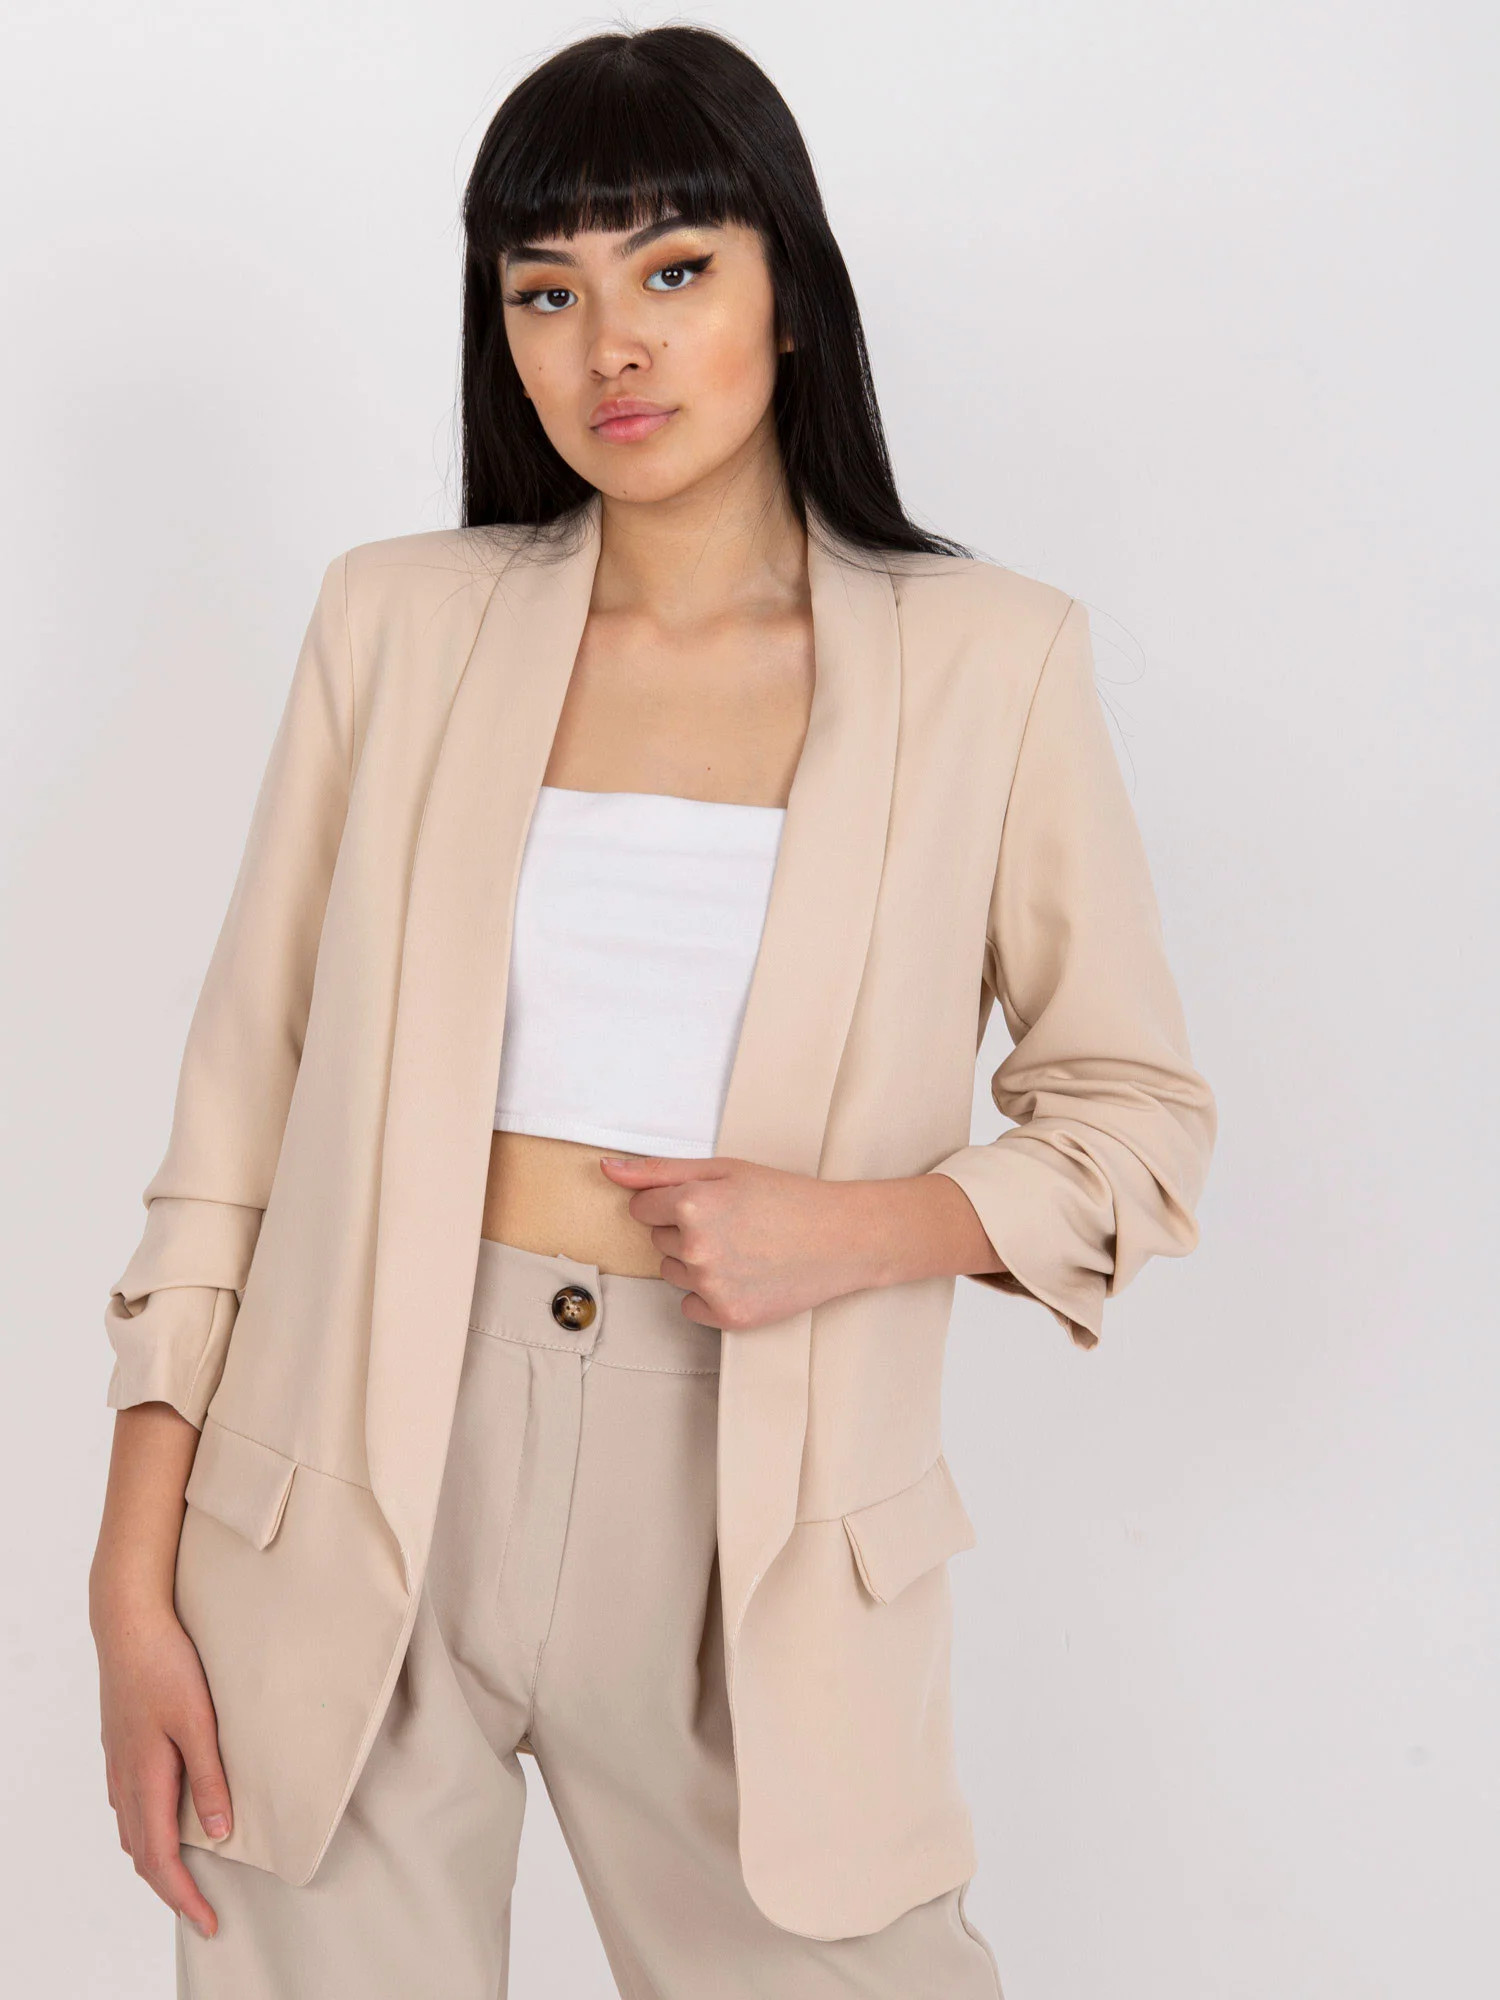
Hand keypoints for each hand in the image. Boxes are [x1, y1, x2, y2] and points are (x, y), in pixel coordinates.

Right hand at [95, 1595, 230, 1939]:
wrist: (129, 1623)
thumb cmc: (166, 1665)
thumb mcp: (198, 1721)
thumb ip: (209, 1777)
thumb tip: (218, 1832)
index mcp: (145, 1779)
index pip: (160, 1858)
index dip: (184, 1896)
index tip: (208, 1922)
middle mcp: (125, 1779)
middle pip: (142, 1854)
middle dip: (170, 1888)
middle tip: (202, 1910)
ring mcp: (118, 1762)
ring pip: (132, 1831)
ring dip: (157, 1860)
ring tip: (187, 1875)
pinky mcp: (120, 1746)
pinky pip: (129, 1805)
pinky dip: (147, 1829)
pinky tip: (166, 1819)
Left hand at [597, 1153, 1004, 1328]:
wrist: (843, 1238)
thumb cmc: (788, 1197)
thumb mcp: (725, 1170)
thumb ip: (659, 1171)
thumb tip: (606, 1169)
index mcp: (692, 1204)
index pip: (641, 1206)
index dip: (673, 1200)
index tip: (708, 1202)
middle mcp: (696, 1248)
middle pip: (657, 1240)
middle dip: (684, 1229)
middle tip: (733, 1222)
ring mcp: (712, 1286)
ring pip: (672, 1273)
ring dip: (695, 1262)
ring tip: (742, 1247)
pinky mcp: (728, 1317)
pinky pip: (691, 1306)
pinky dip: (710, 1294)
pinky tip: (745, 1274)